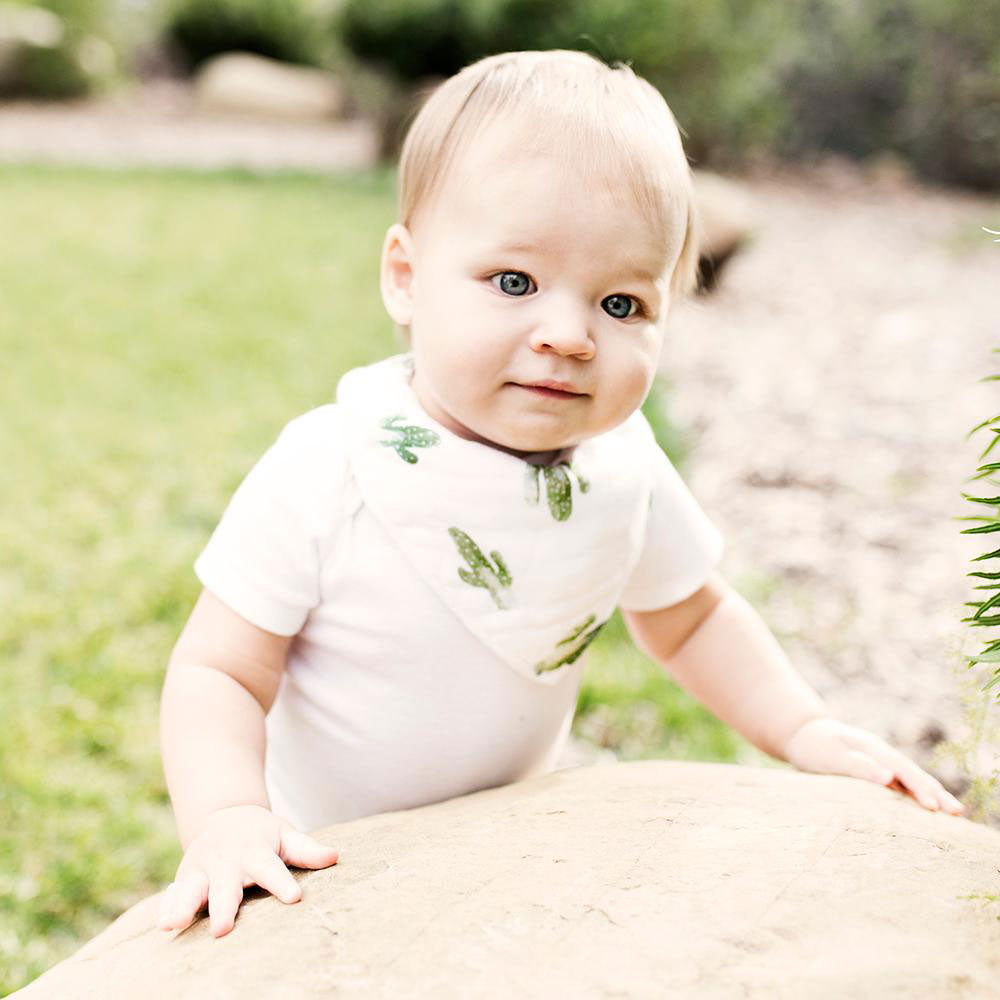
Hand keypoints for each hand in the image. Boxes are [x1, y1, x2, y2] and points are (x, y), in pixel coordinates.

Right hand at [158, 804, 339, 937]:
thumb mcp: (285, 835)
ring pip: (192, 890)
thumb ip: (307, 850)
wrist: (226, 815)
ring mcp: (202, 870)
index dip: (282, 883)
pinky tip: (162, 924)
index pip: (271, 869)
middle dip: (223, 907)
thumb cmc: (263, 835)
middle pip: (226, 886)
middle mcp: (226, 862)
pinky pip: (173, 894)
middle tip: (223, 930)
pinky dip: (167, 907)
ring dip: (184, 906)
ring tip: (174, 924)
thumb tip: (335, 856)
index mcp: (255, 852)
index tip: (294, 898)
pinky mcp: (183, 879)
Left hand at [783, 717, 963, 814]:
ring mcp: (880, 762)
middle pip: (914, 774)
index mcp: (874, 748)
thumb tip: (889, 778)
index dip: (919, 788)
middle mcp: (881, 754)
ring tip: (952, 813)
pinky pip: (900, 784)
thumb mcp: (832, 754)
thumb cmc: (814, 745)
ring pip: (910, 779)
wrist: (801, 734)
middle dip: (936, 793)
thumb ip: (858, 765)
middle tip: (958, 813)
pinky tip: (925, 808)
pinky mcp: (874, 770)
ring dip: (931, 794)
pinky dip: (915, 795)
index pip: (903, 770)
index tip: (934, 807)